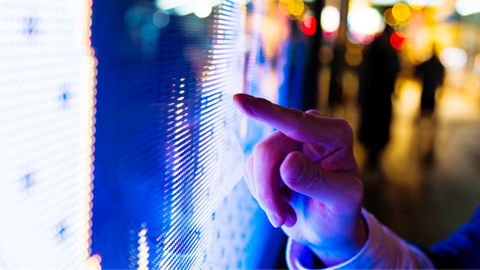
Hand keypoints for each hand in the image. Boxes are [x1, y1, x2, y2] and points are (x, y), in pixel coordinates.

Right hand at [233, 94, 366, 265]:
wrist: (327, 226)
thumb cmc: (340, 212)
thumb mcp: (341, 201)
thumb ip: (317, 181)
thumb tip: (287, 163)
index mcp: (335, 134)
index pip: (297, 123)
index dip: (267, 112)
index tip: (237, 101)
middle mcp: (310, 129)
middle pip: (268, 151)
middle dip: (268, 189)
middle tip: (282, 219)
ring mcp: (287, 140)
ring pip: (255, 162)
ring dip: (266, 197)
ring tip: (287, 216)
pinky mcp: (271, 153)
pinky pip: (250, 170)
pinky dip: (262, 195)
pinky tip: (281, 206)